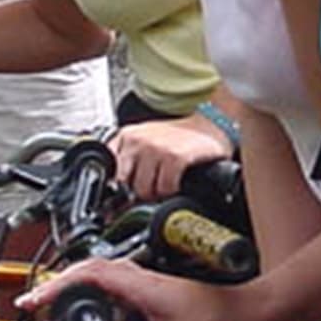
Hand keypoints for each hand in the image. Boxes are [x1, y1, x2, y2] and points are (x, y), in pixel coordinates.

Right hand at [21, 258, 249, 320]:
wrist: (243, 310)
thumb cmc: (217, 319)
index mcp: (140, 285)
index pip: (88, 275)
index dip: (57, 285)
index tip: (35, 299)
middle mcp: (139, 278)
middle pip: (85, 271)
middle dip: (56, 286)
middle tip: (33, 305)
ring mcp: (143, 282)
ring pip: (97, 277)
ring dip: (72, 289)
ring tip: (50, 308)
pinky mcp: (148, 291)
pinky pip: (110, 288)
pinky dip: (92, 297)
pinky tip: (86, 314)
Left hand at [111, 114, 231, 200]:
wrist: (211, 125)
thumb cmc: (179, 137)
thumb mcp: (146, 141)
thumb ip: (128, 160)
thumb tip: (116, 193)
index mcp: (127, 136)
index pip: (108, 169)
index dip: (117, 187)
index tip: (123, 195)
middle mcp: (138, 140)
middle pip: (126, 184)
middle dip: (140, 191)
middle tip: (153, 187)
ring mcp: (156, 148)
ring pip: (144, 190)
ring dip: (158, 192)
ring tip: (167, 182)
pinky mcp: (175, 157)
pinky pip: (165, 188)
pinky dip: (173, 190)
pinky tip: (178, 181)